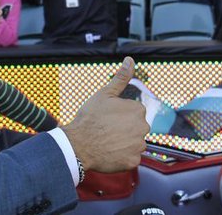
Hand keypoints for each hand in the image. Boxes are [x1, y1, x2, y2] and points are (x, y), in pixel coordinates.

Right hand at [62, 57, 148, 171]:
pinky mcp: (133, 161)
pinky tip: (110, 152)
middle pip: (136, 128)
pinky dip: (122, 157)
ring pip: (134, 143)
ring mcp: (139, 146)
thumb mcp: (105, 94)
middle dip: (124, 129)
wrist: (78, 145)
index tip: (108, 119)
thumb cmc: (90, 117)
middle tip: (107, 130)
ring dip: (124, 143)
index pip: (134, 113)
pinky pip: (131, 158)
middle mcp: (143, 127)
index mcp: (137, 110)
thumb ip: (121, 78)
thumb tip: (130, 60)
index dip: (120, 115)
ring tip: (107, 141)